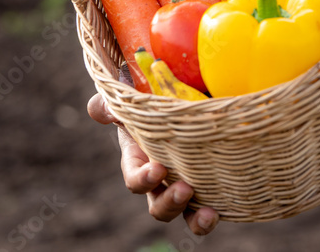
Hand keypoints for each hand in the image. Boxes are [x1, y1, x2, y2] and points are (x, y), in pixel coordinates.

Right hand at [87, 93, 219, 234]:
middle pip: (158, 206)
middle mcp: (160, 182)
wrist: (189, 102)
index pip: (135, 180)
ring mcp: (184, 188)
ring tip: (208, 211)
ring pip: (183, 215)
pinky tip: (221, 211)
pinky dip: (211, 218)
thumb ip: (111, 104)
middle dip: (170, 202)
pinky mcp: (208, 190)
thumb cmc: (153, 104)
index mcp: (139, 162)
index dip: (143, 179)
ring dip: (193, 218)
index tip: (158, 168)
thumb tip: (98, 110)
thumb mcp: (131, 101)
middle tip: (186, 188)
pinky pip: (206, 212)